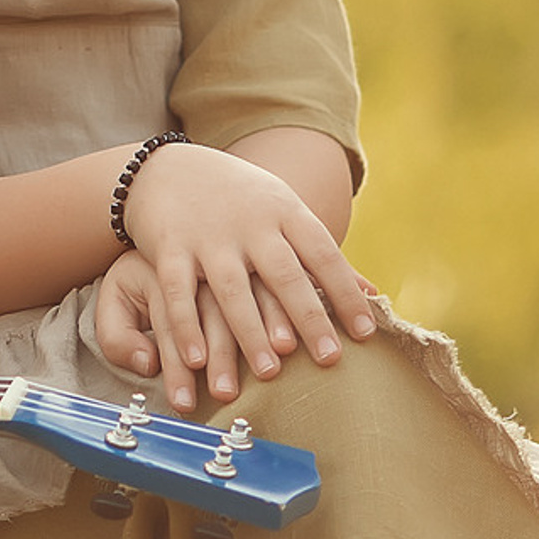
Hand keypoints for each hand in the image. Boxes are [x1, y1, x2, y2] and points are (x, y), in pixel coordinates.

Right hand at [108, 145, 378, 408]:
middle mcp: (249, 223)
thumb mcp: (282, 210)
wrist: (164, 167)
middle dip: (308, 316)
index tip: (365, 333)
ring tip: (269, 372)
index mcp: (284, 211)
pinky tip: (196, 359)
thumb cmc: (237, 200)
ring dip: (251, 331)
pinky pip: (177, 291)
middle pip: (283, 273)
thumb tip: (375, 293)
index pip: (323, 253)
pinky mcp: (168, 246)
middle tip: (329, 359)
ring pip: (232, 288)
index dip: (345, 292)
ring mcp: (207, 235)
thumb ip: (320, 252)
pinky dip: (186, 325)